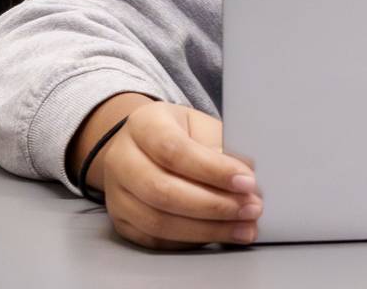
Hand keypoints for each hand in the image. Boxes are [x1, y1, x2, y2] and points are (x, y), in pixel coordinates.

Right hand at [93, 99, 261, 249]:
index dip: (212, 169)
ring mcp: (115, 194)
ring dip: (207, 229)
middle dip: (213, 205)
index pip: (175, 150)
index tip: (247, 182)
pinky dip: (192, 241)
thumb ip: (223, 148)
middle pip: (162, 191)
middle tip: (250, 208)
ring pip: (158, 221)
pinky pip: (156, 240)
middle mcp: (122, 159)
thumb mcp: (201, 127)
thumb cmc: (179, 133)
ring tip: (244, 227)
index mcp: (144, 125)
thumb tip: (249, 177)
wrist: (143, 146)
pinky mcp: (121, 222)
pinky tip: (220, 235)